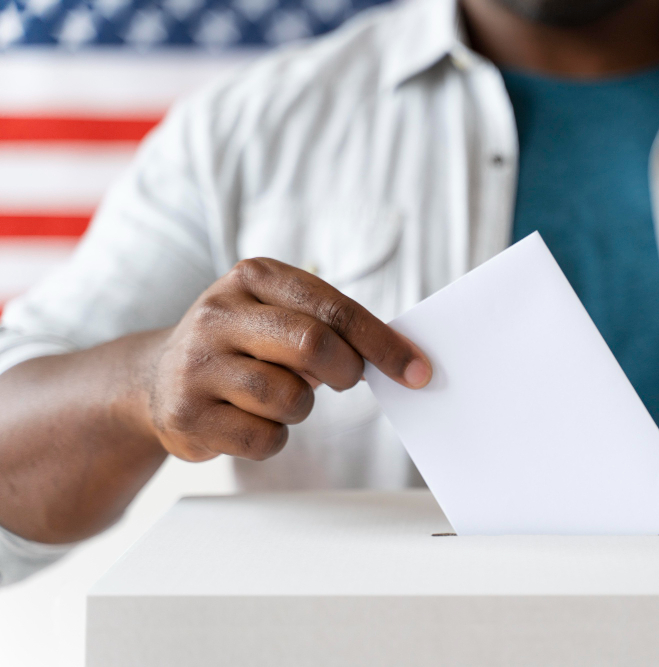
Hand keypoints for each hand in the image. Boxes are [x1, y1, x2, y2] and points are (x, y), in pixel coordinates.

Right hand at [141, 257, 430, 462]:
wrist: (155, 379)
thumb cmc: (242, 344)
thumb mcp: (280, 315)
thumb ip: (331, 326)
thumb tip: (400, 358)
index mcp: (254, 277)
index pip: (333, 308)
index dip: (382, 343)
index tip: (418, 371)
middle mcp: (218, 313)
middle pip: (313, 345)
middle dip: (346, 371)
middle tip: (347, 380)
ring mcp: (196, 365)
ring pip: (289, 398)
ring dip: (301, 408)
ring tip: (279, 396)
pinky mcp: (186, 415)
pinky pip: (263, 439)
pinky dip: (274, 438)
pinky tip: (252, 421)